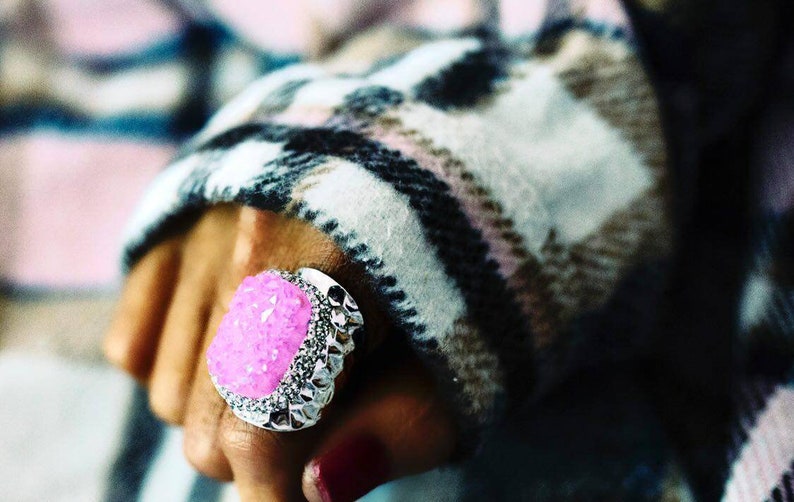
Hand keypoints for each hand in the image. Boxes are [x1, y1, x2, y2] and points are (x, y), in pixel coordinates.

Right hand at [104, 205, 455, 500]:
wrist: (435, 158)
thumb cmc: (470, 260)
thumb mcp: (473, 350)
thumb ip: (400, 429)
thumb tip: (315, 492)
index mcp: (337, 261)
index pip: (267, 424)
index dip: (276, 490)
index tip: (299, 499)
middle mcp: (247, 231)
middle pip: (208, 425)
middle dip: (265, 452)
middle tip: (320, 425)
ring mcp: (198, 221)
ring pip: (166, 396)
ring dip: (225, 411)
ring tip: (292, 369)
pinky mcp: (169, 223)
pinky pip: (131, 345)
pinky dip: (178, 365)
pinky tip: (239, 340)